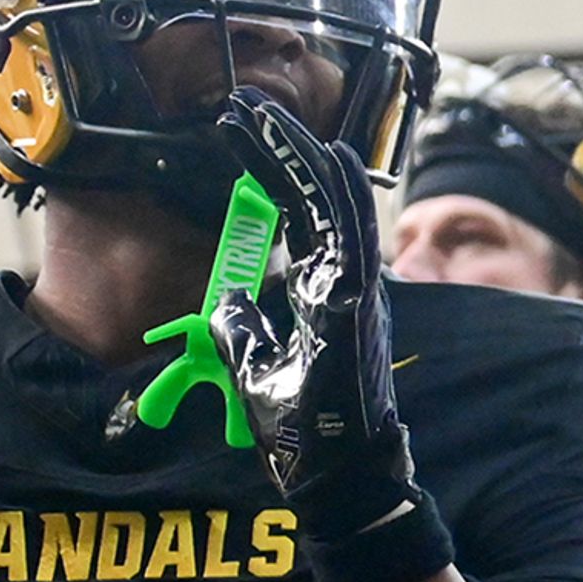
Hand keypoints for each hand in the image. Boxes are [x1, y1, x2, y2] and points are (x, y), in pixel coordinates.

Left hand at [210, 92, 423, 552]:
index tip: (234, 131)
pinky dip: (341, 197)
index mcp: (320, 291)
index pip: (293, 214)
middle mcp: (341, 281)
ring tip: (265, 115)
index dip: (266, 171)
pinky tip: (329, 157)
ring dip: (298, 159)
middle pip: (311, 198)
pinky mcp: (355, 305)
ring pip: (330, 206)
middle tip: (242, 105)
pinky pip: (351, 239)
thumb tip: (227, 301)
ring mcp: (353, 290)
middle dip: (277, 148)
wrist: (337, 476)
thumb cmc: (305, 430)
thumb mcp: (254, 368)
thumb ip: (243, 331)